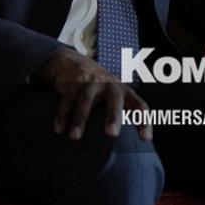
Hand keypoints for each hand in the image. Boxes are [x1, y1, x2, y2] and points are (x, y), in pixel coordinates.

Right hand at [33, 48, 151, 140]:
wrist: (75, 63)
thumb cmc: (102, 88)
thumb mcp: (117, 95)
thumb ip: (125, 111)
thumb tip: (137, 140)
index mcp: (124, 91)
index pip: (139, 104)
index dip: (143, 120)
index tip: (145, 138)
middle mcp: (109, 86)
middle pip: (114, 99)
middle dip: (113, 116)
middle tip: (111, 133)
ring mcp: (90, 83)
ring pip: (86, 100)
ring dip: (80, 119)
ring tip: (75, 137)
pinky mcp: (72, 84)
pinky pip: (67, 100)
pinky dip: (62, 115)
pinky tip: (59, 129)